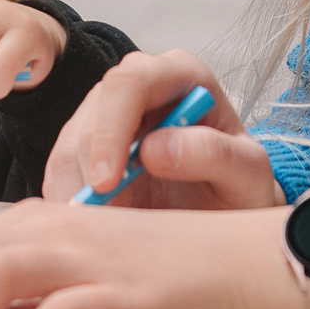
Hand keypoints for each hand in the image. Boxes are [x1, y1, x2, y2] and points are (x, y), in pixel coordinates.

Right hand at [48, 50, 283, 208]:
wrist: (228, 209)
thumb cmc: (240, 184)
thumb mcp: (248, 173)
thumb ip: (215, 154)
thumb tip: (155, 148)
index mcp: (180, 74)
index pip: (130, 83)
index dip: (110, 131)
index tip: (106, 182)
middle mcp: (138, 86)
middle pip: (91, 117)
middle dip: (86, 172)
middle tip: (100, 223)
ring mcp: (108, 116)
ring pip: (67, 148)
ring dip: (76, 194)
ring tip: (104, 234)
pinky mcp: (87, 149)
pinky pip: (61, 174)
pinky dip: (67, 204)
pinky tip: (91, 230)